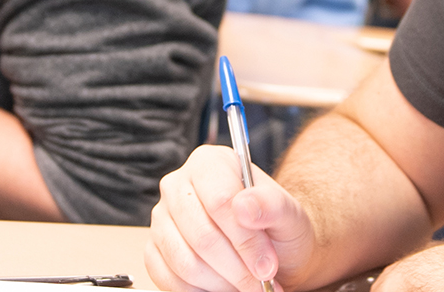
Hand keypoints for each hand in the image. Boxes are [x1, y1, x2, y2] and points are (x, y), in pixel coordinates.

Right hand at [146, 146, 319, 291]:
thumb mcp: (290, 216)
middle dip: (237, 269)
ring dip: (221, 283)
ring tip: (245, 284)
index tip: (267, 266)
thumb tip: (244, 206)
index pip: (220, 201)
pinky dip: (200, 291)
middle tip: (261, 284)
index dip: (246, 240)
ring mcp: (161, 219)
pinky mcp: (153, 250)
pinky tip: (223, 285)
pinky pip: (170, 279)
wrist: (270, 255)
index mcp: (211, 164)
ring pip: (185, 262)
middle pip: (202, 236)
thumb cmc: (278, 231)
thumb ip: (273, 205)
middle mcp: (178, 186)